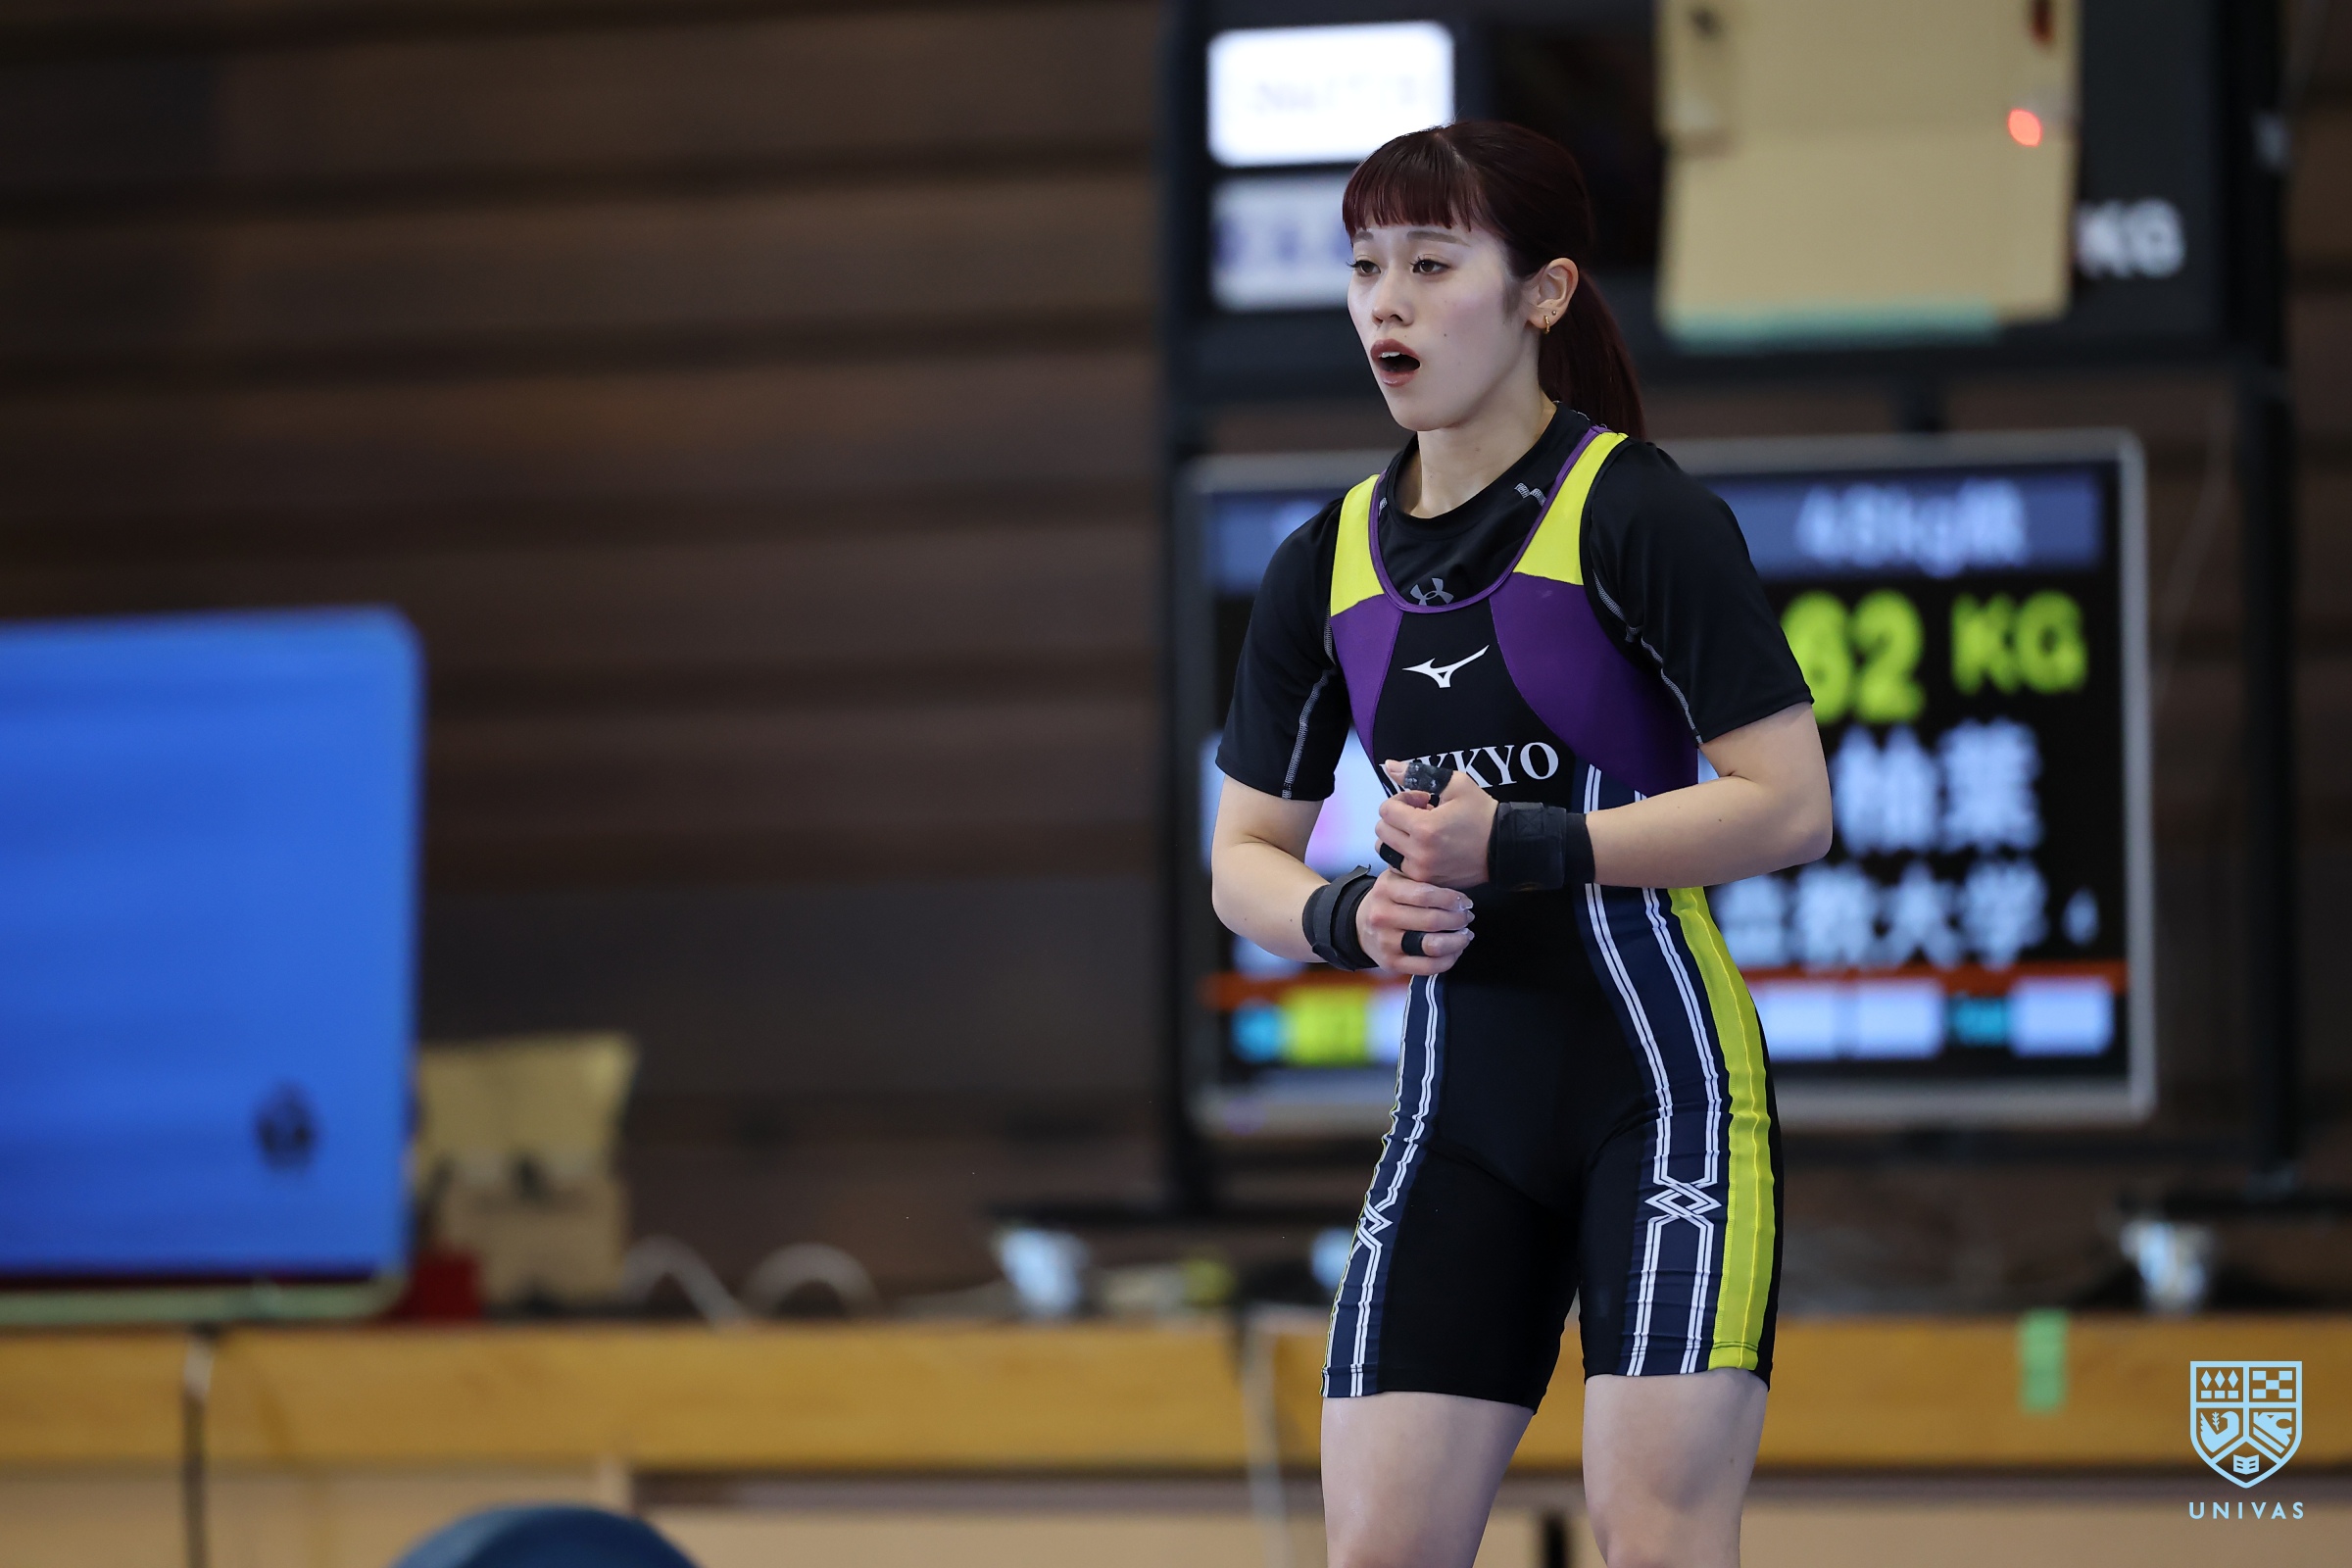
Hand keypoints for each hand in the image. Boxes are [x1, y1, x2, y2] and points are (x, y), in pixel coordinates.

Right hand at [1355, 871, 1473, 975]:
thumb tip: (1456, 876)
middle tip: (1467, 917)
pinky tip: (1455, 950)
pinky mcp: (1392, 963)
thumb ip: (1420, 875)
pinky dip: (1449, 959)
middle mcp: (1382, 916)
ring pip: (1432, 946)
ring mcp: (1386, 942)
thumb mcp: (1397, 878)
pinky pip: (1428, 967)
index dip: (1452, 899)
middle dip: (1458, 920)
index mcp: (1386, 890)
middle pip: (1432, 921)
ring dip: (1457, 941)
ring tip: (1465, 934)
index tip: (1465, 902)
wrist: (1361, 925)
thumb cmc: (1389, 899)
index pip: (1426, 895)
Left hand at [1376, 760, 1497, 888]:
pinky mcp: (1426, 881)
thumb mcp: (1455, 784)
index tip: (1421, 800)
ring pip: (1386, 850)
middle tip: (1421, 814)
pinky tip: (1423, 847)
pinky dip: (1404, 855)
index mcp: (1424, 828)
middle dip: (1397, 817)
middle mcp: (1418, 853)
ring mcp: (1421, 871)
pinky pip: (1398, 867)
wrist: (1503, 847)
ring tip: (1421, 832)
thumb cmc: (1481, 813)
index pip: (1386, 810)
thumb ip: (1418, 774)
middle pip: (1382, 830)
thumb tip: (1388, 766)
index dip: (1401, 799)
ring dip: (1397, 837)